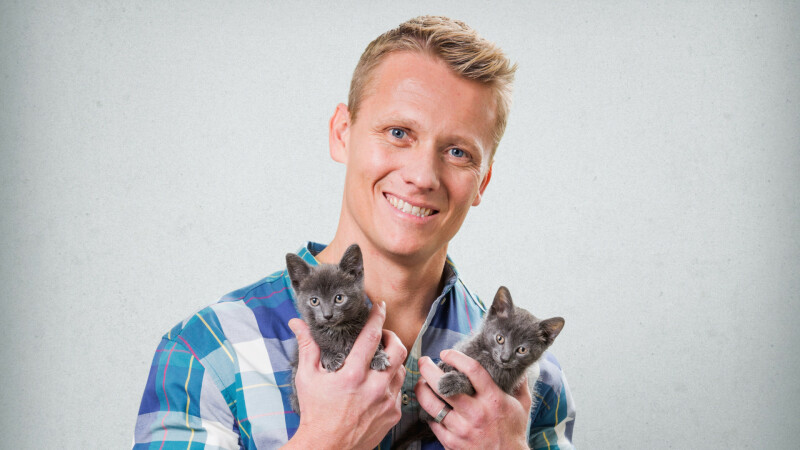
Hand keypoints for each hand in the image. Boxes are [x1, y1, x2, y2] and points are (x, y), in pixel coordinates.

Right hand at [284, 302, 406, 449]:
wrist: (326, 448)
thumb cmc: (315, 413)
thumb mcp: (307, 378)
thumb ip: (307, 347)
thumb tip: (297, 323)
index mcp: (352, 375)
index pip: (371, 337)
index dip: (377, 317)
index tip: (379, 306)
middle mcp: (374, 387)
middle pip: (398, 350)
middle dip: (393, 336)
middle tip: (384, 335)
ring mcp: (386, 402)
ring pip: (401, 370)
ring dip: (393, 360)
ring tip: (381, 358)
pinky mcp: (392, 414)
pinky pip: (399, 390)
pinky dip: (391, 382)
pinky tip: (379, 382)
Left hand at [414, 350, 530, 449]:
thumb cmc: (514, 431)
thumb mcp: (522, 404)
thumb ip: (518, 383)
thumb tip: (516, 364)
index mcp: (493, 399)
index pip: (472, 370)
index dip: (456, 357)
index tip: (446, 352)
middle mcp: (476, 412)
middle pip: (443, 386)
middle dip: (428, 370)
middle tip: (423, 362)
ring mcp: (462, 429)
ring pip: (432, 405)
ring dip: (422, 390)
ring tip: (421, 382)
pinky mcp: (452, 442)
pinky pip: (432, 423)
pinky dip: (427, 412)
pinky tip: (428, 404)